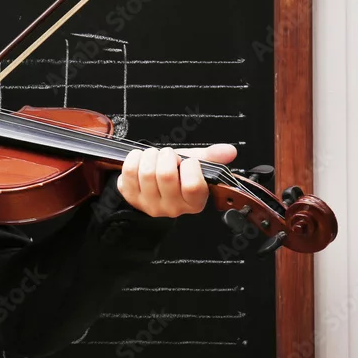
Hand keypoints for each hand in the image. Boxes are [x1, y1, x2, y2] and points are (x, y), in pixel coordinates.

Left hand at [117, 143, 237, 217]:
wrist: (153, 186)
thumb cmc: (176, 175)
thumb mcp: (194, 166)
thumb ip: (211, 158)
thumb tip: (229, 150)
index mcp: (194, 202)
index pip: (193, 186)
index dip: (190, 166)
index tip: (188, 161)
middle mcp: (172, 207)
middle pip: (166, 176)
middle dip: (167, 156)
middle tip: (167, 154)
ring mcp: (150, 204)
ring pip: (147, 172)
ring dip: (150, 155)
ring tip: (154, 155)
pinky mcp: (131, 197)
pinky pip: (128, 172)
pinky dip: (134, 158)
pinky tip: (140, 158)